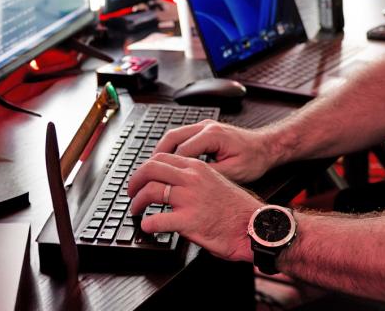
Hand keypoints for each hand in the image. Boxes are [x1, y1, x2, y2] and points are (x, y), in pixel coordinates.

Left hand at [127, 152, 260, 261]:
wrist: (252, 224)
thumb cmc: (235, 207)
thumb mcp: (214, 181)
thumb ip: (194, 179)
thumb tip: (173, 184)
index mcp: (197, 167)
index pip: (162, 158)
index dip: (146, 167)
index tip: (141, 178)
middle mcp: (192, 178)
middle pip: (151, 169)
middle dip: (135, 181)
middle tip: (131, 192)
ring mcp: (190, 198)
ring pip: (151, 191)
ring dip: (137, 202)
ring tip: (136, 210)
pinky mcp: (189, 220)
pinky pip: (158, 221)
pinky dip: (148, 225)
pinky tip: (148, 228)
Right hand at [154, 120, 274, 182]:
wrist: (266, 146)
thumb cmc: (254, 159)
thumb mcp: (233, 173)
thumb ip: (210, 177)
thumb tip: (188, 188)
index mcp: (212, 135)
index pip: (180, 153)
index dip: (166, 171)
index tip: (155, 185)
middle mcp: (205, 127)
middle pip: (171, 138)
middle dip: (155, 158)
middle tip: (144, 177)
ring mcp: (204, 126)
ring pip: (173, 135)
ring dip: (161, 152)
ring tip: (150, 172)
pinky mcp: (204, 130)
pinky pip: (181, 137)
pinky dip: (171, 149)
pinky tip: (166, 165)